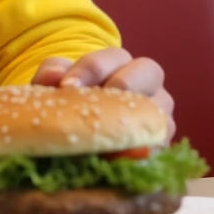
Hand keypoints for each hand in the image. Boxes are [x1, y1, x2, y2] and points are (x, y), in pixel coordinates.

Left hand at [31, 48, 175, 141]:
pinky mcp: (162, 141)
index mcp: (121, 62)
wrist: (80, 132)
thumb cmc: (71, 100)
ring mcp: (159, 110)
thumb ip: (51, 74)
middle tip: (97, 103)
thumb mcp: (57, 84)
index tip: (67, 86)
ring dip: (136, 119)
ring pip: (160, 106)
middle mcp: (147, 81)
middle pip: (150, 71)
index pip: (114, 56)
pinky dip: (141, 149)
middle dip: (122, 83)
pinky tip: (115, 157)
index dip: (91, 69)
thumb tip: (55, 76)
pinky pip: (161, 142)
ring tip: (107, 133)